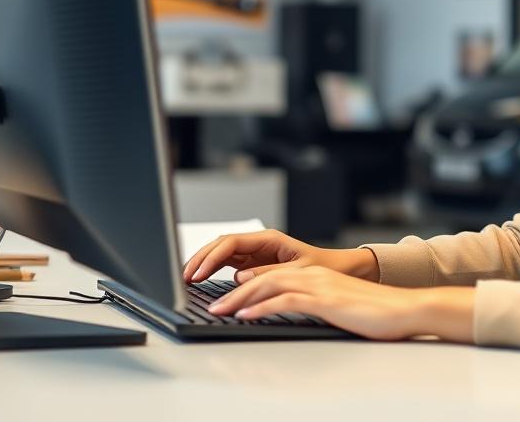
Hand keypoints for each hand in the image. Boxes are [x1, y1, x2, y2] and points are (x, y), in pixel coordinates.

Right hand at [182, 229, 378, 283]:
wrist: (335, 270)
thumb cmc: (321, 268)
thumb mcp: (297, 272)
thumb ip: (268, 273)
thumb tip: (241, 277)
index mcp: (268, 239)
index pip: (231, 243)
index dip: (211, 257)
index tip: (198, 272)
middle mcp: (258, 243)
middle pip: (220, 245)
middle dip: (200, 259)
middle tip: (184, 277)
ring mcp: (254, 253)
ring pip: (221, 253)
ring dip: (203, 264)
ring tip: (186, 279)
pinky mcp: (253, 264)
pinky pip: (227, 263)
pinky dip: (212, 271)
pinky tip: (201, 280)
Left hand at [207, 266, 475, 342]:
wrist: (403, 310)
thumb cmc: (374, 313)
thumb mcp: (337, 305)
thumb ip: (313, 304)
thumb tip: (292, 313)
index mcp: (314, 275)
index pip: (271, 275)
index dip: (244, 284)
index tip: (223, 295)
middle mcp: (312, 275)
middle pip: (262, 278)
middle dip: (232, 291)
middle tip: (210, 303)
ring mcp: (317, 286)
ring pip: (268, 286)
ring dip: (239, 299)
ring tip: (218, 310)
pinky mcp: (324, 300)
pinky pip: (285, 301)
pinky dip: (261, 307)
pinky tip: (245, 315)